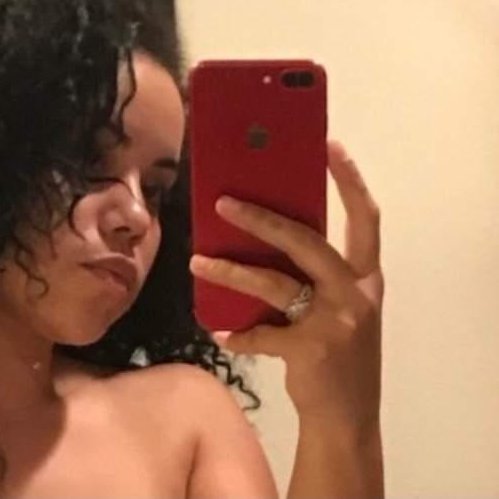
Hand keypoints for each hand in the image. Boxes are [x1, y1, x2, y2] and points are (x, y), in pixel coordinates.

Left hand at [189, 140, 383, 427]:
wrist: (349, 417)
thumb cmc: (340, 354)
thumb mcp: (341, 308)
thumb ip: (316, 276)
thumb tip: (263, 236)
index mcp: (367, 278)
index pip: (365, 219)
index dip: (350, 182)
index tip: (328, 147)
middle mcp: (356, 294)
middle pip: (305, 241)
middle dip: (261, 218)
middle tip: (223, 202)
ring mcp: (335, 322)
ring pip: (273, 283)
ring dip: (230, 270)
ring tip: (198, 260)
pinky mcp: (310, 350)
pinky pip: (260, 334)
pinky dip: (237, 334)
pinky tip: (220, 333)